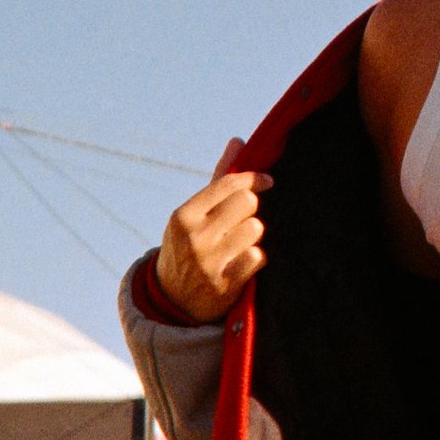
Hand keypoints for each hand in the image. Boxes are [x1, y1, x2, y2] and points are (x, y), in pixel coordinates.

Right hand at [153, 138, 271, 324]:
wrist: (173, 299)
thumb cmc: (190, 244)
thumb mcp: (194, 213)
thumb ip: (219, 179)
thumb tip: (238, 141)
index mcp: (184, 215)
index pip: (229, 184)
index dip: (254, 178)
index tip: (267, 181)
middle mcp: (194, 237)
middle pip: (248, 203)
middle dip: (251, 210)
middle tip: (242, 221)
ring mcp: (209, 262)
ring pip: (256, 229)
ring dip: (254, 235)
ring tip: (240, 243)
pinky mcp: (225, 285)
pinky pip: (259, 256)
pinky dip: (256, 257)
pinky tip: (244, 262)